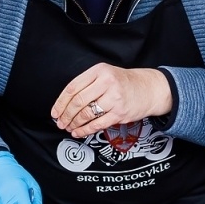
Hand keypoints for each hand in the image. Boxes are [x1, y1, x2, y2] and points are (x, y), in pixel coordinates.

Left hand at [51, 63, 172, 138]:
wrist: (149, 88)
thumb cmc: (124, 82)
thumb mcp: (106, 74)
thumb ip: (87, 84)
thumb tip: (65, 104)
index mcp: (99, 71)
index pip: (73, 87)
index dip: (61, 102)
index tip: (55, 112)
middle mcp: (107, 83)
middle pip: (78, 101)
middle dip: (66, 115)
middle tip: (60, 122)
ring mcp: (114, 98)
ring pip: (87, 114)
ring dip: (74, 123)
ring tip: (69, 127)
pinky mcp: (120, 113)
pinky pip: (98, 124)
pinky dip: (85, 130)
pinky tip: (79, 132)